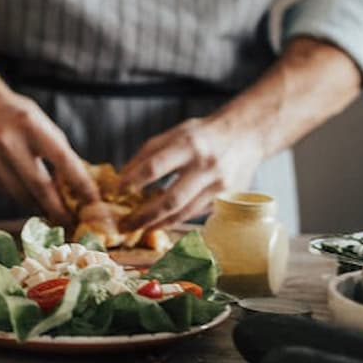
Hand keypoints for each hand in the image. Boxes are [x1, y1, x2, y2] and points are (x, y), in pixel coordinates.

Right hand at [0, 91, 98, 226]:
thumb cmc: (14, 113)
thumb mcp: (39, 121)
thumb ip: (55, 148)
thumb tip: (75, 182)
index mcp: (31, 125)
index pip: (63, 159)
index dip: (80, 183)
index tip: (92, 201)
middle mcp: (11, 142)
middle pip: (41, 186)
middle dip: (58, 209)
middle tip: (71, 223)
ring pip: (22, 195)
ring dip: (40, 208)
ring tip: (53, 216)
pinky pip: (7, 191)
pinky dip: (22, 198)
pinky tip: (31, 200)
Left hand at [118, 117, 264, 230]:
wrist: (246, 135)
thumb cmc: (203, 135)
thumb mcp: (174, 133)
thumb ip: (148, 153)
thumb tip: (122, 177)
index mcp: (189, 145)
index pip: (155, 166)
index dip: (133, 180)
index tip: (117, 190)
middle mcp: (206, 166)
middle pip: (170, 199)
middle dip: (144, 216)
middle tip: (124, 225)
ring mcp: (219, 186)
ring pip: (184, 213)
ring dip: (158, 224)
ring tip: (139, 228)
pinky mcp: (227, 199)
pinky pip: (195, 214)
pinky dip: (176, 219)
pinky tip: (161, 221)